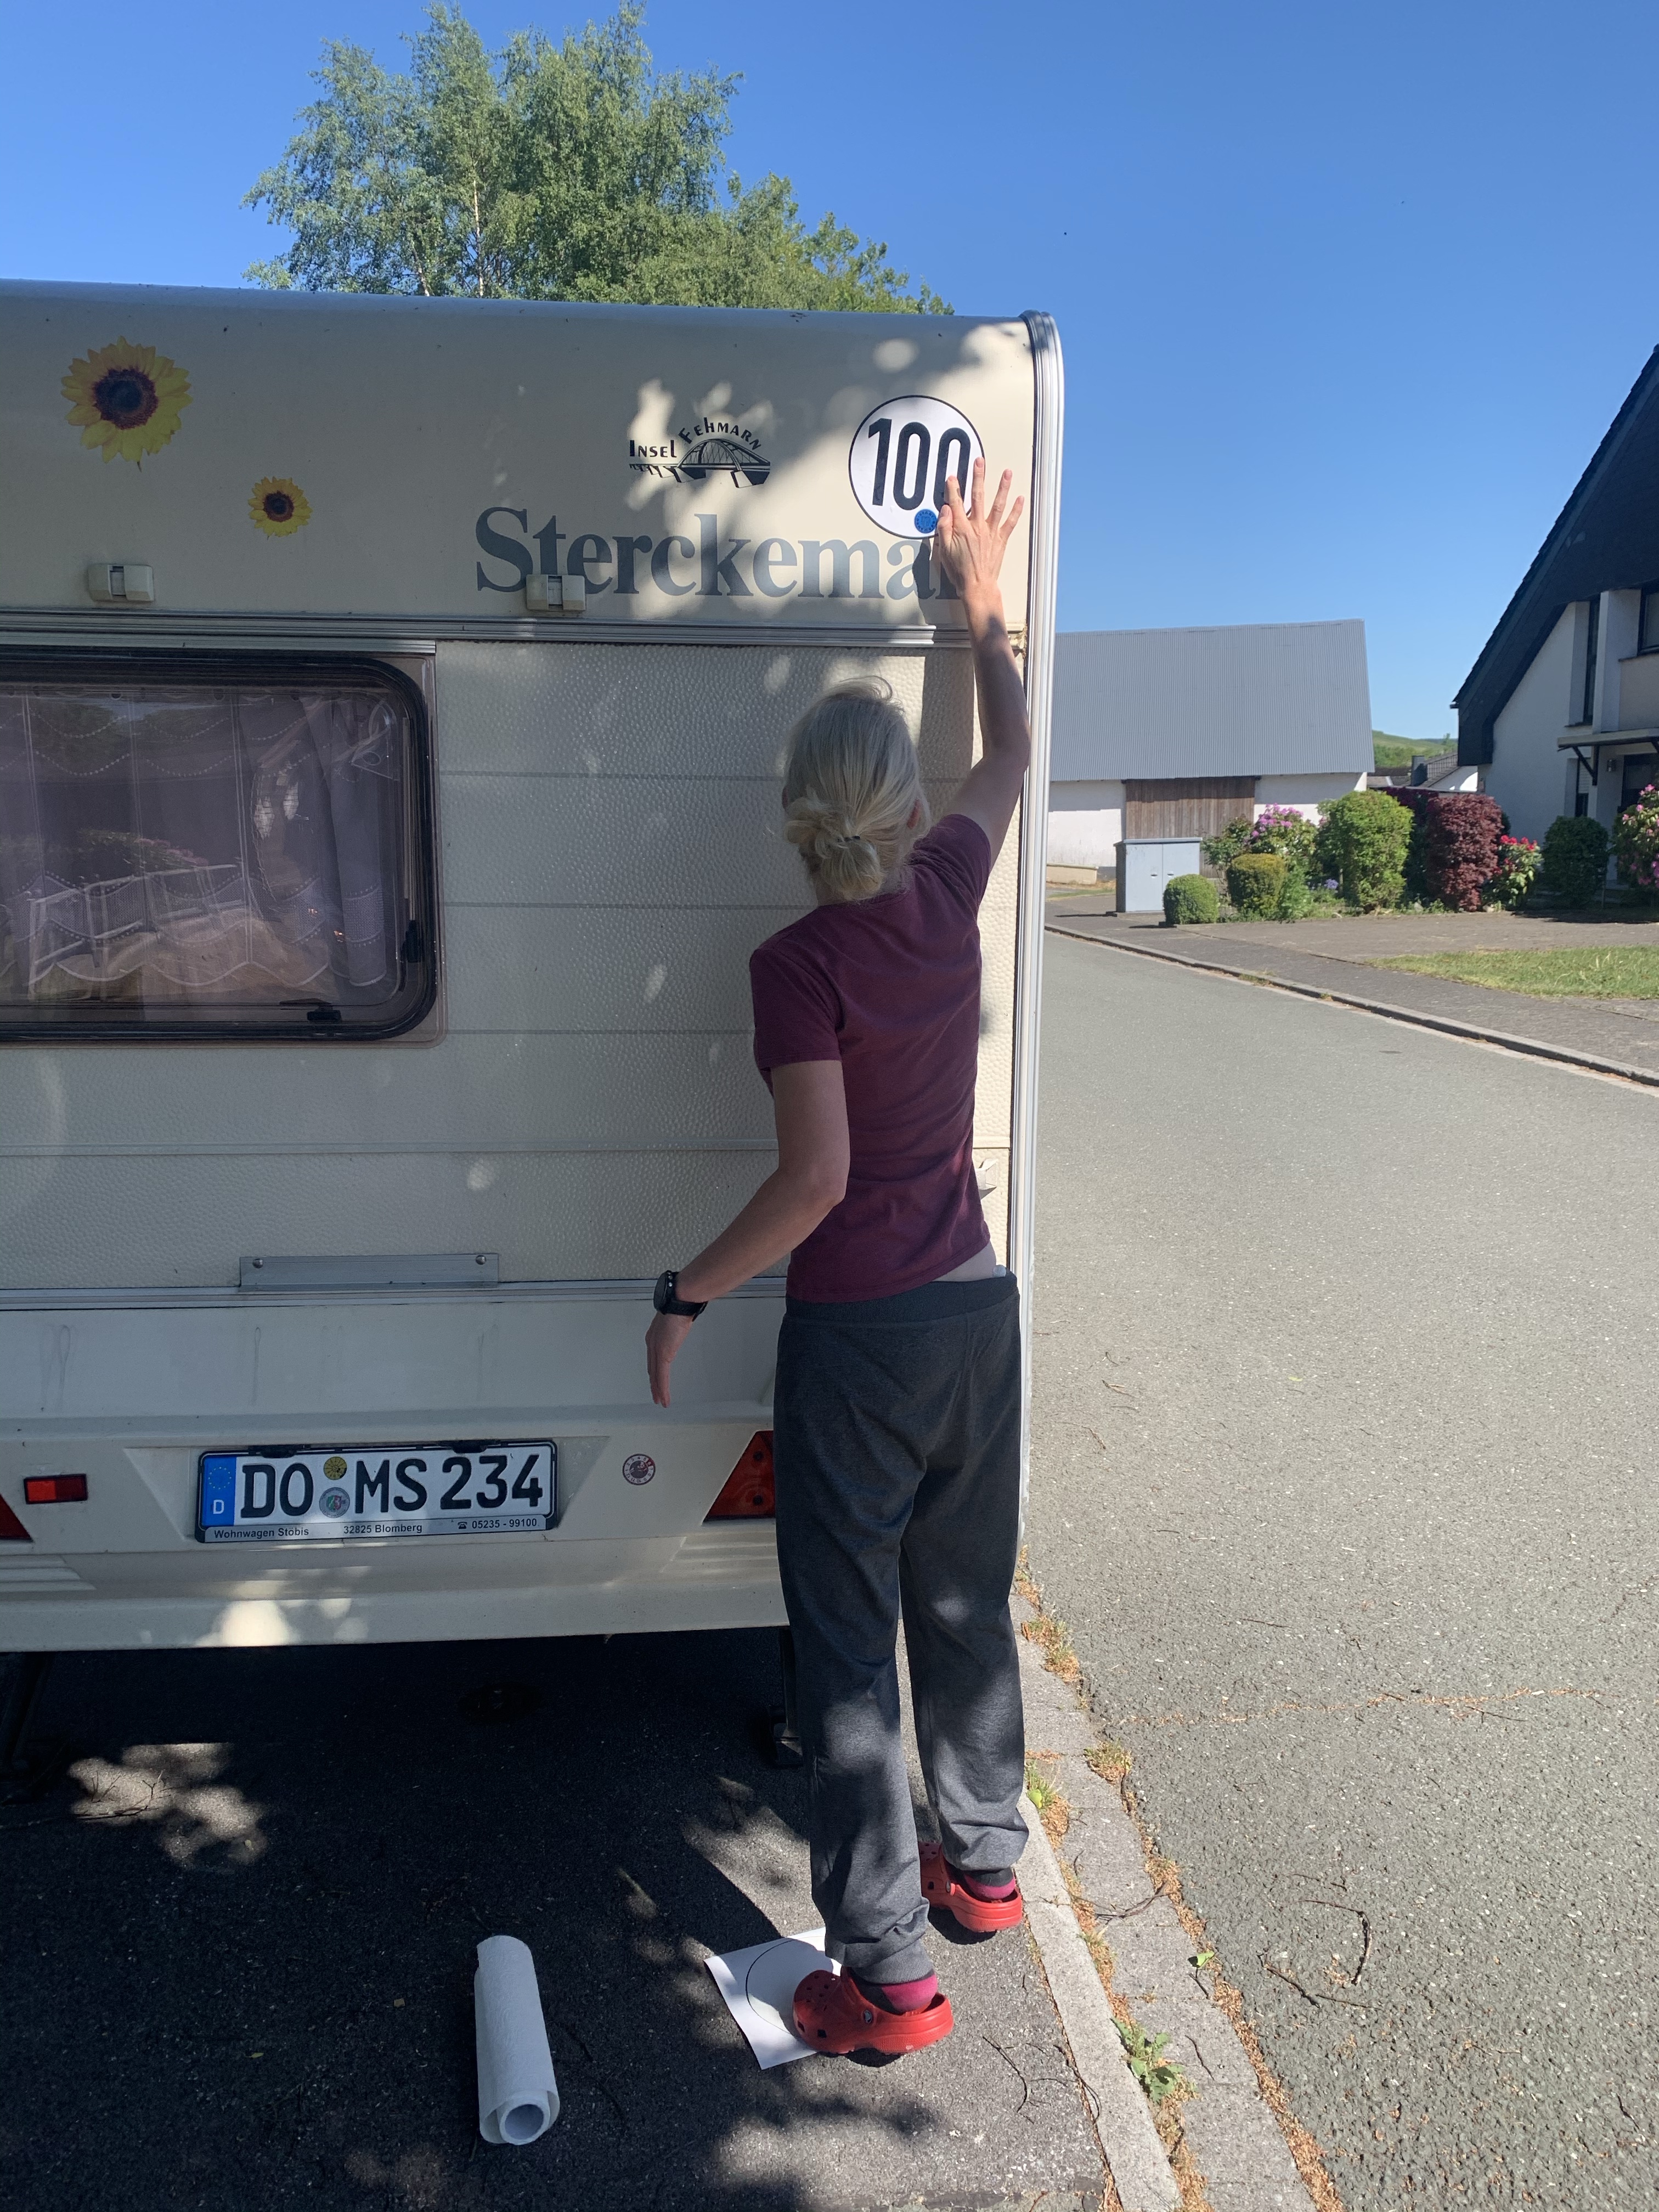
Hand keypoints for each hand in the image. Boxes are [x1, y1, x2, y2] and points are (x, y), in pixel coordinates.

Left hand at [646, 1310, 695, 1406]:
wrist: (679, 1302)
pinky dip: (662, 1389)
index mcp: (654, 1336)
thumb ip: (676, 1325)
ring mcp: (656, 1350)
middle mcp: (652, 1343)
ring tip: (661, 1401)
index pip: (653, 1359)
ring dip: (658, 1390)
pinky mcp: (663, 1354)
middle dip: (654, 1384)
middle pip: (652, 1369)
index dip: (654, 1372)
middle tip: (656, 1396)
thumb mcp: (677, 1318)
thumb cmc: (680, 1305)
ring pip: (655, 1376)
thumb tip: (681, 1323)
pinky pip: (662, 1376)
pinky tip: (664, 1397)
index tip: (656, 1380)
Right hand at [933, 457, 1023, 625]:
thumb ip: (943, 528)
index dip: (953, 489)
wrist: (977, 586)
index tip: (952, 477)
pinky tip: (1020, 498)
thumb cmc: (959, 571)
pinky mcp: (1001, 539)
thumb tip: (945, 510)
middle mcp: (977, 527)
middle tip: (979, 461)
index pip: (955, 503)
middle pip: (977, 497)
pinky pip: (1010, 522)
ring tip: (1007, 472)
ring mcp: (991, 532)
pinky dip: (1016, 510)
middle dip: (978, 477)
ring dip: (1002, 487)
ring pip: (997, 505)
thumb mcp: (944, 551)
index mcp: (961, 529)